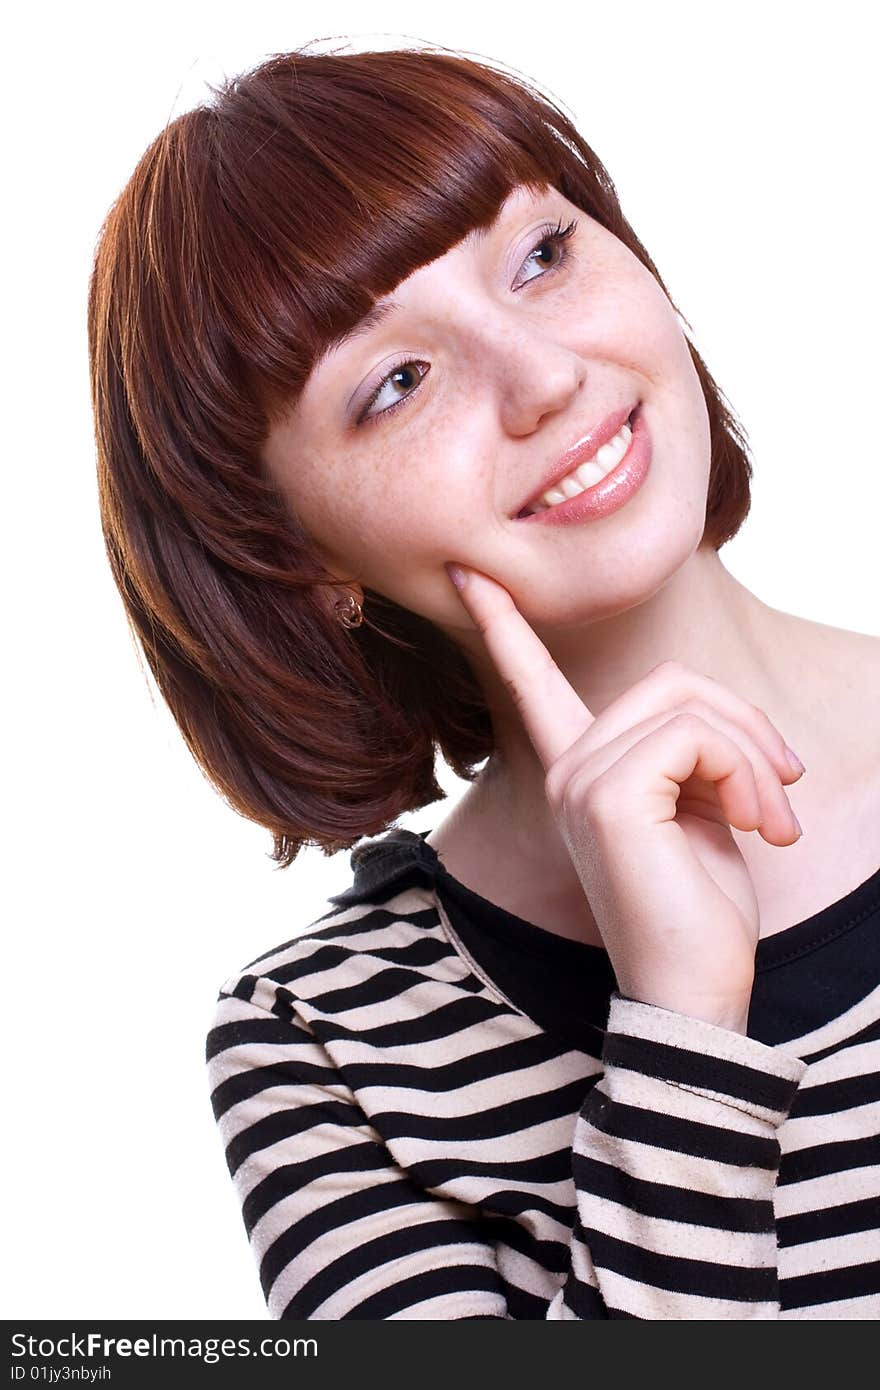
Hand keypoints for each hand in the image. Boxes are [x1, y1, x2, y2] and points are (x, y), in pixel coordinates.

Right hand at [445, 564, 804, 1033]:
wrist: (694, 993)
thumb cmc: (701, 912)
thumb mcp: (704, 811)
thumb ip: (694, 752)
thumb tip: (726, 722)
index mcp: (581, 770)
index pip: (533, 682)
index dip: (504, 626)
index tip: (469, 573)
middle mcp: (568, 769)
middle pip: (671, 682)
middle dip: (746, 729)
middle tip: (785, 795)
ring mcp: (580, 779)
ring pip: (690, 705)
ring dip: (755, 759)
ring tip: (775, 822)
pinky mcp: (608, 794)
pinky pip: (698, 736)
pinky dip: (747, 773)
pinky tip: (759, 828)